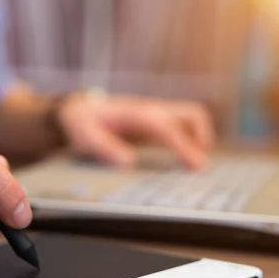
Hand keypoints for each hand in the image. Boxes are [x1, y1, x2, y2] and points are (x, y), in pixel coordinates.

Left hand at [55, 91, 214, 169]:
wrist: (77, 110)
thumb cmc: (83, 123)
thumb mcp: (85, 136)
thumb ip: (105, 148)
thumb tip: (128, 162)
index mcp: (136, 114)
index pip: (167, 127)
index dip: (184, 146)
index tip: (196, 165)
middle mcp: (151, 111)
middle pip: (191, 114)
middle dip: (201, 138)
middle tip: (199, 167)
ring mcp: (155, 116)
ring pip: (190, 120)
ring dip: (198, 140)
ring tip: (194, 167)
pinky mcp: (155, 124)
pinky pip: (181, 129)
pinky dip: (189, 142)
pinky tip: (183, 162)